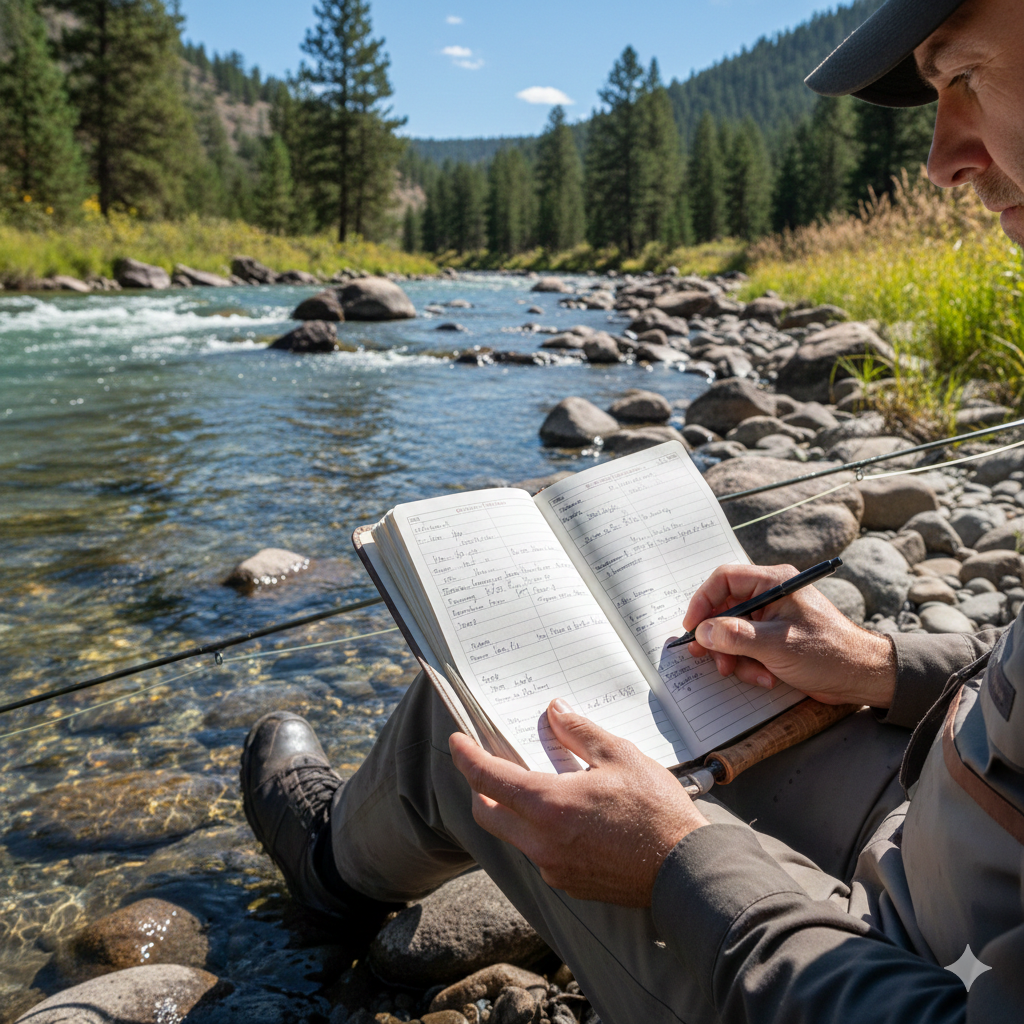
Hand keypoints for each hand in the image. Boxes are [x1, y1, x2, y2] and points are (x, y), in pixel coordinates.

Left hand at [449, 698, 706, 906]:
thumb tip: (555, 711)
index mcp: (549, 806)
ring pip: (512, 835)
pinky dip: (536, 830)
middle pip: (487, 813)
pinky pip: (537, 852)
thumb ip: (580, 732)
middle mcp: (541, 842)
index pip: (488, 778)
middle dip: (479, 786)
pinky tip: (561, 815)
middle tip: (485, 763)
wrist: (685, 871)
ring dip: (510, 809)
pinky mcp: (568, 884)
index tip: (456, 741)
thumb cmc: (656, 811)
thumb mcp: (620, 756)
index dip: (466, 757)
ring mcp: (553, 868)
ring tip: (531, 784)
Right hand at [682, 563, 895, 707]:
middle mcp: (772, 596)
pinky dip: (750, 665)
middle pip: (725, 609)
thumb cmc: (828, 653)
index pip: (724, 580)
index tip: (693, 627)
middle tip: (711, 658)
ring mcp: (773, 618)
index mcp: (774, 583)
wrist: (863, 677)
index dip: (703, 601)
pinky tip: (767, 678)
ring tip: (752, 675)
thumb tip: (702, 631)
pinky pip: (748, 648)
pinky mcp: (776, 639)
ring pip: (734, 633)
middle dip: (719, 638)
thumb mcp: (776, 645)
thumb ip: (735, 636)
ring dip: (736, 658)